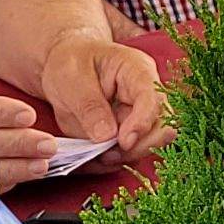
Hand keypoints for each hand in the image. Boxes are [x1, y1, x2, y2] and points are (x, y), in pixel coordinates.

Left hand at [34, 35, 169, 161]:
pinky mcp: (127, 133)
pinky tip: (94, 158)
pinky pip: (128, 154)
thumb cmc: (69, 62)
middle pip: (161, 127)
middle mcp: (146, 95)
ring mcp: (138, 115)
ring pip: (147, 145)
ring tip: (96, 156)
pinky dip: (112, 161)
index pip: (152, 99)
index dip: (142, 123)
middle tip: (106, 155)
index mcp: (137, 71)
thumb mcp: (72, 78)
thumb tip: (107, 136)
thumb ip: (89, 106)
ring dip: (123, 157)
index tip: (123, 142)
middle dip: (137, 147)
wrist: (62, 66)